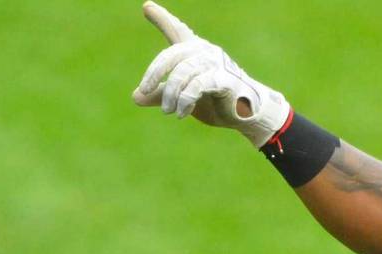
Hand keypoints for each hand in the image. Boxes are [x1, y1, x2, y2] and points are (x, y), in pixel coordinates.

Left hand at [131, 1, 290, 146]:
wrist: (246, 115)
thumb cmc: (214, 101)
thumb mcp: (181, 97)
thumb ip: (160, 94)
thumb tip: (135, 97)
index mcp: (194, 51)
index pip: (176, 30)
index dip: (162, 18)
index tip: (147, 7)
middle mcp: (205, 51)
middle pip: (172, 55)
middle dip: (155, 72)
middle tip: (144, 89)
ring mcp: (215, 63)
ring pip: (183, 72)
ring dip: (171, 94)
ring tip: (167, 111)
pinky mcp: (224, 79)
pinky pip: (198, 85)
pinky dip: (185, 100)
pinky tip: (181, 113)